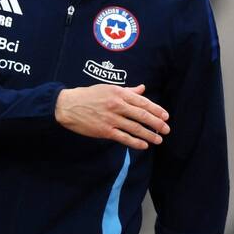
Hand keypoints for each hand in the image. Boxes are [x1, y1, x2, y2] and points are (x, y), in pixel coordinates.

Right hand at [55, 84, 169, 148]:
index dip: (156, 110)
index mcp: (119, 93)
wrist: (68, 106)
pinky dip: (135, 142)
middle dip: (156, 123)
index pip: (143, 102)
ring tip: (159, 139)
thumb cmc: (89, 95)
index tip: (166, 116)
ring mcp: (111, 119)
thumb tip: (142, 89)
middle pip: (142, 115)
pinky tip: (144, 145)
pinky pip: (123, 138)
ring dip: (149, 134)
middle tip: (166, 129)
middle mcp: (117, 105)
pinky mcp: (104, 131)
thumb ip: (127, 91)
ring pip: (135, 128)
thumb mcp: (109, 89)